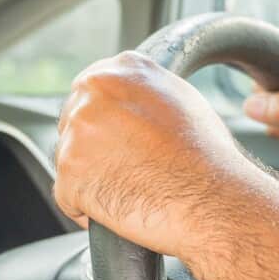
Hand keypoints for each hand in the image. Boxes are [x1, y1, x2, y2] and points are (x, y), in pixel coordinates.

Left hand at [55, 51, 265, 257]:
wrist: (211, 199)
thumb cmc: (207, 156)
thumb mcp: (183, 99)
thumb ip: (146, 89)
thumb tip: (130, 96)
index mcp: (120, 70)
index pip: (89, 92)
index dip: (103, 123)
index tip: (117, 142)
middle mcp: (93, 93)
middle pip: (73, 125)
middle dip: (93, 149)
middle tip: (128, 171)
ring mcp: (77, 133)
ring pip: (70, 160)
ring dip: (91, 179)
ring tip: (131, 191)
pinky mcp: (68, 174)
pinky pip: (67, 198)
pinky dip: (87, 210)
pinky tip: (119, 209)